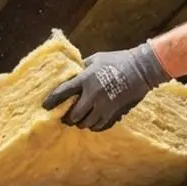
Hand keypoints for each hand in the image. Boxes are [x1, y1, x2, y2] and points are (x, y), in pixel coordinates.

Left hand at [42, 43, 169, 130]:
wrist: (141, 69)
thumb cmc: (117, 60)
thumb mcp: (96, 59)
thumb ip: (82, 68)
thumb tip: (71, 74)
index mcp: (86, 79)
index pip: (62, 93)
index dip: (51, 101)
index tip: (45, 106)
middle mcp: (93, 95)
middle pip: (73, 115)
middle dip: (68, 117)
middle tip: (66, 116)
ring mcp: (105, 106)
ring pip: (86, 124)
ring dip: (81, 123)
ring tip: (80, 119)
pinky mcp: (115, 113)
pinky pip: (100, 126)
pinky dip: (94, 126)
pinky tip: (93, 121)